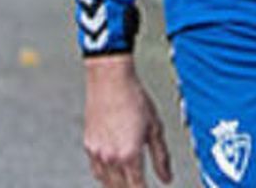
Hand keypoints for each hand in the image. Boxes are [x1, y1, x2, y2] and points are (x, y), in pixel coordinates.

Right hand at [83, 55, 172, 185]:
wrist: (110, 79)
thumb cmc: (133, 98)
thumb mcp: (155, 129)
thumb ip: (161, 157)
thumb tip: (167, 177)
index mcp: (129, 155)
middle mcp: (110, 156)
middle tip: (140, 186)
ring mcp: (97, 151)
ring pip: (105, 183)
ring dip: (117, 187)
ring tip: (127, 185)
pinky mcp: (89, 143)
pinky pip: (95, 170)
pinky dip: (105, 177)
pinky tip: (113, 174)